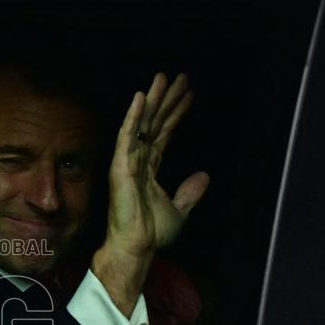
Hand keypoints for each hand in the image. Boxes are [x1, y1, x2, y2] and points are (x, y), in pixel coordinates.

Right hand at [93, 73, 209, 315]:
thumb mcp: (180, 209)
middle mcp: (137, 161)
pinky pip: (127, 137)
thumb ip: (190, 191)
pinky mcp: (120, 167)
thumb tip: (204, 175)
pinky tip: (141, 98)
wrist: (136, 246)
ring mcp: (127, 162)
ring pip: (142, 124)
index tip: (189, 95)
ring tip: (163, 78)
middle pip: (154, 123)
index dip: (176, 114)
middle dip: (166, 100)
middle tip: (179, 77)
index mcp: (149, 169)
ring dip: (152, 101)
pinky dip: (133, 117)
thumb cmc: (151, 232)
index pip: (164, 134)